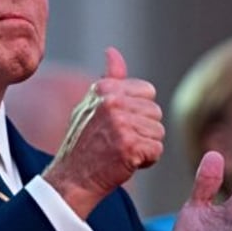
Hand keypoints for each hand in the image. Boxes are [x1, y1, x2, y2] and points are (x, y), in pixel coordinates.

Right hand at [43, 47, 163, 217]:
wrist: (72, 179)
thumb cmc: (84, 143)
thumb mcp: (91, 105)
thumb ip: (109, 79)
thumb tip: (113, 51)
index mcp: (105, 89)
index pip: (148, 92)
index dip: (138, 112)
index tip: (118, 125)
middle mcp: (112, 102)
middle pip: (156, 113)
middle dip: (143, 130)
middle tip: (118, 142)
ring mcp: (121, 124)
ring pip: (158, 132)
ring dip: (145, 146)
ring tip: (121, 152)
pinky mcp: (130, 146)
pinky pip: (156, 150)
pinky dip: (146, 161)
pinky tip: (125, 163)